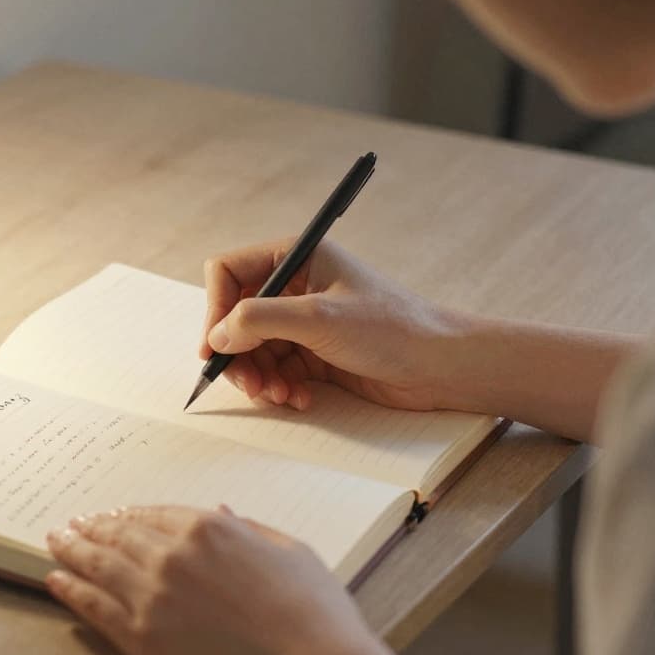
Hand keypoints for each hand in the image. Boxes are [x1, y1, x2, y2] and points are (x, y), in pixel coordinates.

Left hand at [45, 506, 447, 654]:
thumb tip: (222, 513)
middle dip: (91, 528)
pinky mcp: (143, 638)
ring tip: (55, 542)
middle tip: (70, 525)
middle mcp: (173, 555)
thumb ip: (249, 529)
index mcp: (209, 528)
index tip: (110, 516)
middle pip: (119, 535)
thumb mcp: (289, 548)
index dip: (127, 515)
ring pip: (98, 566)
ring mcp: (154, 596)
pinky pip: (95, 608)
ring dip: (71, 551)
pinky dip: (71, 591)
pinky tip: (56, 581)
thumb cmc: (315, 610)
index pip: (153, 514)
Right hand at [201, 239, 463, 411]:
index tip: (214, 348)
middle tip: (249, 385)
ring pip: (254, 349)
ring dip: (259, 377)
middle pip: (237, 317)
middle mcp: (296, 285)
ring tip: (279, 396)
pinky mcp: (315, 352)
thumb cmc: (392, 328)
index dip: (215, 309)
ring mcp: (305, 321)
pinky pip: (276, 370)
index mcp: (297, 256)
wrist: (441, 366)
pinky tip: (299, 399)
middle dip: (239, 354)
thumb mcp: (320, 318)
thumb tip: (218, 334)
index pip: (229, 272)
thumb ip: (260, 319)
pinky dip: (280, 387)